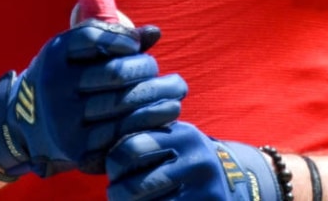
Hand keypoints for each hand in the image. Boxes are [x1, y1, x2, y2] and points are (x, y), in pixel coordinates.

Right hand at [0, 20, 186, 177]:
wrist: (25, 123)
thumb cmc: (64, 78)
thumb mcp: (76, 52)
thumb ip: (112, 38)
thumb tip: (154, 33)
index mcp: (55, 55)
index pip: (93, 38)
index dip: (122, 39)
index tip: (136, 46)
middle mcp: (56, 85)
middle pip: (115, 74)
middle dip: (147, 69)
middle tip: (159, 70)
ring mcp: (64, 119)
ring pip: (123, 105)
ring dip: (157, 97)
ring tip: (176, 91)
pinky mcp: (76, 147)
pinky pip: (121, 133)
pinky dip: (148, 122)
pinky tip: (165, 114)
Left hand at [106, 122, 278, 200]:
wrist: (231, 184)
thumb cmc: (185, 161)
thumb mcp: (173, 141)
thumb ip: (143, 135)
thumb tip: (96, 146)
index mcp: (184, 136)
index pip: (131, 147)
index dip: (113, 163)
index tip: (114, 170)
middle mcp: (197, 162)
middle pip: (135, 186)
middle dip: (117, 194)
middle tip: (115, 193)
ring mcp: (205, 192)